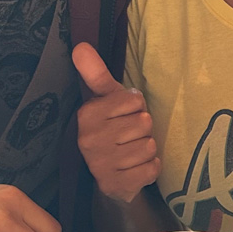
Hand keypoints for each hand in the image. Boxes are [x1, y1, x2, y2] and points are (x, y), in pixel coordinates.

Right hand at [72, 42, 160, 203]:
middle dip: (143, 129)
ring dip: (148, 149)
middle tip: (130, 135)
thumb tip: (80, 46)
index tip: (124, 115)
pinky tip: (136, 168)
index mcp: (87, 114)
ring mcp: (101, 165)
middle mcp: (89, 140)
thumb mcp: (106, 98)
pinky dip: (151, 167)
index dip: (136, 107)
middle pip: (144, 123)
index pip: (134, 100)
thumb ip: (95, 72)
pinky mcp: (116, 185)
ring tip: (132, 151)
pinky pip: (152, 168)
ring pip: (149, 146)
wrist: (110, 176)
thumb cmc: (113, 126)